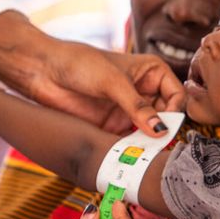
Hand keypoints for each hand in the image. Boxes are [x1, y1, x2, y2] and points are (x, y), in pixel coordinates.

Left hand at [0, 11, 184, 136]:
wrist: (43, 71)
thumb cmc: (79, 64)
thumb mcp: (112, 82)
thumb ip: (137, 106)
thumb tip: (160, 129)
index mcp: (150, 72)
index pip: (176, 94)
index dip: (175, 110)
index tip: (166, 124)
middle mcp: (142, 91)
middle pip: (166, 116)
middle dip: (164, 130)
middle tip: (159, 144)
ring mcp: (127, 110)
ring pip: (149, 131)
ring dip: (149, 142)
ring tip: (145, 153)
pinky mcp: (112, 125)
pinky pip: (130, 140)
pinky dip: (132, 148)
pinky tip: (129, 155)